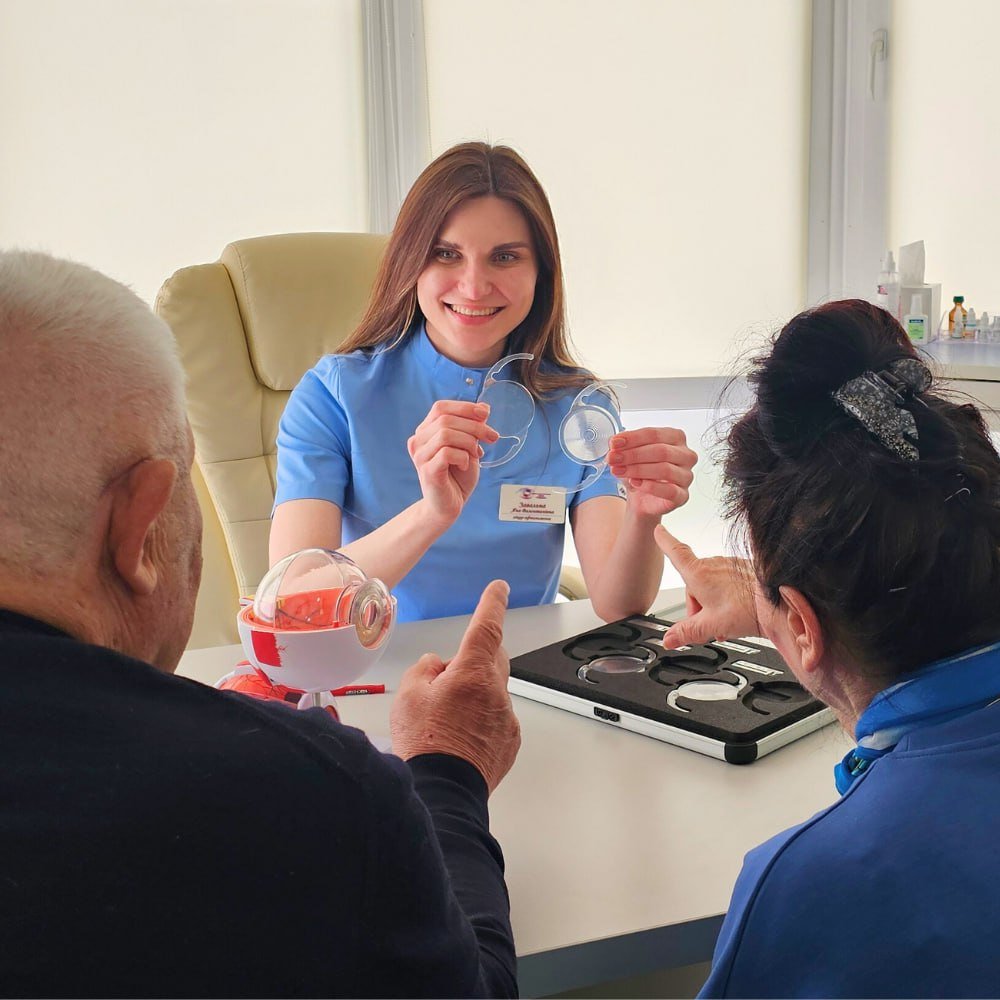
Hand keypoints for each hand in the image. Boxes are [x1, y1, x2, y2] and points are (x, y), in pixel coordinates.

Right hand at [390, 580, 520, 793]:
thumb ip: (425, 669)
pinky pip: (497, 718)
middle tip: (447, 677)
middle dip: (474, 658)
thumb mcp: (408, 695)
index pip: (487, 626)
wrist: (442, 793)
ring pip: (492, 691)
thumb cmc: (424, 745)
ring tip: (445, 722)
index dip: (492, 603)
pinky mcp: (509, 741)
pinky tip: (458, 738)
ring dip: (474, 695)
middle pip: (492, 658)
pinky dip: (481, 720)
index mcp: (472, 672)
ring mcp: (506, 717)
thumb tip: (437, 665)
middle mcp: (496, 691)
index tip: (498, 589)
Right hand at [407, 401, 499, 524]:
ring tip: (475, 455)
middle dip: (474, 426)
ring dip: (469, 442)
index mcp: (425, 431)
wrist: (449, 506)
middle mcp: (418, 441)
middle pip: (445, 419)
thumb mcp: (469, 447)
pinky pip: (447, 453)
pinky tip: (465, 466)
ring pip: (446, 434)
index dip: (464, 407)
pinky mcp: (427, 470)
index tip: (485, 415)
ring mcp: (420, 456)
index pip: (440, 407)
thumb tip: (484, 408)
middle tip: (492, 438)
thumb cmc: (458, 476)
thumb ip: (472, 428)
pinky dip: (463, 457)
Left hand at [607, 427, 696, 517]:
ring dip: (637, 470)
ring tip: (619, 471)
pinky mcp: (683, 495)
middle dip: (633, 454)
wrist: (641, 498)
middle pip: (661, 451)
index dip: (633, 438)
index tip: (614, 443)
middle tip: (613, 458)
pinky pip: (669, 490)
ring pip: (665, 469)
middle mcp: (685, 455)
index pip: (655, 434)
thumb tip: (615, 442)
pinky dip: (649, 486)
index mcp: (676, 438)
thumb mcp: (629, 455)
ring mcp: (686, 476)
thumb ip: (623, 446)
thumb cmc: (640, 473)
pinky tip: (635, 483)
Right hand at [654, 525, 759, 647]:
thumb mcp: (709, 625)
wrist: (779, 603)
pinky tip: (738, 612)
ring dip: (713, 603)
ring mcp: (730, 566)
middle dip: (697, 604)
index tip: (659, 531)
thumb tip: (669, 639)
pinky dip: (728, 598)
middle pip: (694, 583)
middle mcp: (713, 564)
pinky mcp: (744, 570)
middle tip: (709, 623)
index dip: (664, 541)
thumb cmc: (747, 609)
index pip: (675, 551)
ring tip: (727, 621)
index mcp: (698, 573)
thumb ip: (686, 632)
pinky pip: (728, 583)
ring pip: (712, 585)